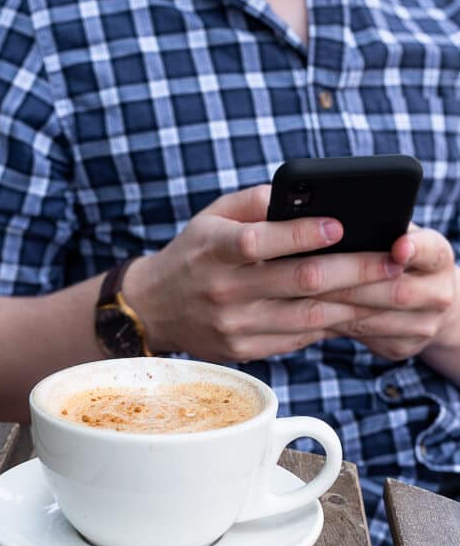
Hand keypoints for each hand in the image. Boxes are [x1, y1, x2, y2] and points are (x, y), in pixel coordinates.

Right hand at [123, 185, 403, 361]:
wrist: (153, 308)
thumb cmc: (193, 254)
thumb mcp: (212, 217)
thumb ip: (255, 202)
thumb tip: (305, 195)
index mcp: (215, 251)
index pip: (261, 241)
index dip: (304, 233)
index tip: (342, 225)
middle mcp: (224, 291)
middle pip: (298, 282)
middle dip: (353, 270)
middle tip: (391, 261)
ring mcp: (234, 326)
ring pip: (306, 317)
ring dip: (353, 303)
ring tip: (387, 289)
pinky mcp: (243, 350)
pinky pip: (296, 339)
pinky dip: (329, 325)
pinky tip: (355, 311)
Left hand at [322, 226, 458, 360]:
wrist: (425, 305)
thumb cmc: (399, 260)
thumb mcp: (398, 241)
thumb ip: (378, 233)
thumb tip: (330, 223)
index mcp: (438, 258)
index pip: (430, 251)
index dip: (415, 250)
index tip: (398, 248)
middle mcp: (439, 293)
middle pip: (396, 291)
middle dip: (351, 283)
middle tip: (312, 276)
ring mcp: (424, 325)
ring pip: (375, 319)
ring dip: (335, 308)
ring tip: (303, 296)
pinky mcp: (403, 347)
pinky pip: (364, 335)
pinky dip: (335, 324)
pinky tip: (311, 315)